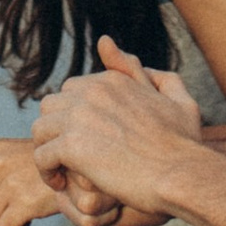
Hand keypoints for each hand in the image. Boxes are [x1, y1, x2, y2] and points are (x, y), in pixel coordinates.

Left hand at [35, 38, 203, 217]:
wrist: (182, 174)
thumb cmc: (185, 143)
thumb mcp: (175, 97)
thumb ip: (141, 71)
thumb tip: (104, 41)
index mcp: (112, 80)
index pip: (72, 90)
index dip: (75, 117)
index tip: (85, 140)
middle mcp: (92, 92)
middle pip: (52, 106)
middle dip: (57, 130)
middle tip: (69, 157)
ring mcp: (80, 117)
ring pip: (41, 129)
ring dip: (48, 150)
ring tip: (62, 171)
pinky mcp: (72, 146)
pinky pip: (41, 156)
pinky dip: (47, 172)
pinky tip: (62, 184)